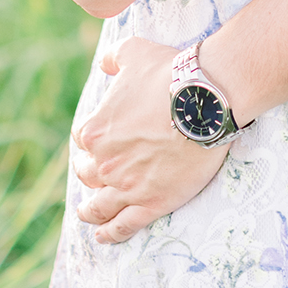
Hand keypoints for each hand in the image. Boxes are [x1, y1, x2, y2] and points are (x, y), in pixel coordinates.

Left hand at [71, 37, 228, 242]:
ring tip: (87, 214)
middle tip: (96, 175)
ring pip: (99, 206)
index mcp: (95, 131)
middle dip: (89, 173)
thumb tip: (104, 65)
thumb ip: (113, 58)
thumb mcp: (134, 52)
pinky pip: (123, 225)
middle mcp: (105, 163)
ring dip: (90, 211)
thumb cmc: (170, 74)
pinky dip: (110, 233)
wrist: (205, 100)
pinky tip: (104, 235)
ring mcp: (127, 187)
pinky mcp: (151, 203)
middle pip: (88, 174)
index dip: (91, 140)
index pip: (83, 140)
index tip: (99, 142)